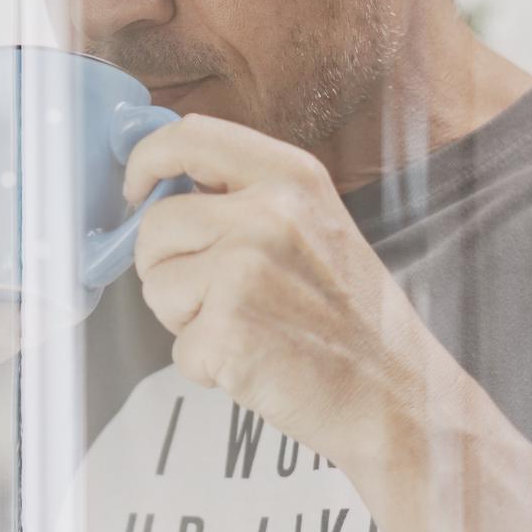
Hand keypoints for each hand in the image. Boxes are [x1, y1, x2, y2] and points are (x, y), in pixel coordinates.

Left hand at [120, 114, 460, 464]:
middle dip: (168, 267)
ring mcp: (244, 271)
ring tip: (248, 329)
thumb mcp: (315, 226)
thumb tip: (164, 192)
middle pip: (156, 224)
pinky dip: (205, 366)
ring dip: (185, 319)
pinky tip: (254, 363)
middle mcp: (266, 214)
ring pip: (155, 286)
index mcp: (290, 177)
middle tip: (220, 298)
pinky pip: (176, 347)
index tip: (137, 189)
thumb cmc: (354, 321)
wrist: (394, 394)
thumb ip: (247, 198)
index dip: (146, 161)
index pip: (187, 137)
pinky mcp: (227, 330)